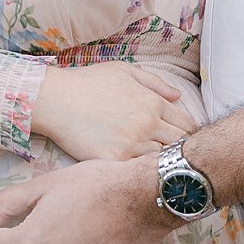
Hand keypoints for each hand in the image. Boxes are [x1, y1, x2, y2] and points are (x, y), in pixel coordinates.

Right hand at [31, 61, 185, 161]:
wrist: (55, 99)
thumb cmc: (88, 82)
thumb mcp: (124, 71)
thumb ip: (155, 83)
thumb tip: (179, 96)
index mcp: (152, 102)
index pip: (187, 125)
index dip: (188, 134)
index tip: (183, 140)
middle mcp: (147, 124)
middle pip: (179, 146)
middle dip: (180, 151)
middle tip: (175, 157)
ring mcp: (131, 144)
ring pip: (160, 162)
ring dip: (159, 163)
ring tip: (156, 166)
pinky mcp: (113, 160)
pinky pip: (136, 171)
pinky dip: (138, 171)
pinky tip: (135, 170)